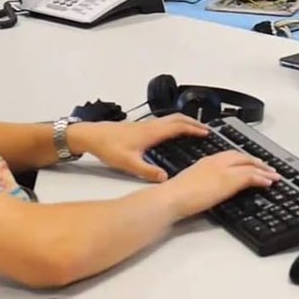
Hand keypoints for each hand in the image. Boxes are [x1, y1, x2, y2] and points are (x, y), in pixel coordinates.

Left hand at [69, 114, 208, 181]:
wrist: (91, 135)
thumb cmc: (108, 147)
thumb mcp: (128, 163)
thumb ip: (147, 172)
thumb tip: (165, 179)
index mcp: (151, 132)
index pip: (178, 127)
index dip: (194, 129)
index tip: (206, 133)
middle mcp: (151, 125)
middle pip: (177, 118)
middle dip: (193, 122)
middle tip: (206, 129)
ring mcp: (145, 124)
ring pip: (170, 118)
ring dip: (184, 122)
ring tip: (194, 129)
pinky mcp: (140, 126)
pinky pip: (163, 122)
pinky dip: (174, 124)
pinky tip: (172, 133)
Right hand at [165, 151, 278, 217]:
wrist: (172, 197)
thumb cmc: (174, 195)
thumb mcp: (190, 183)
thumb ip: (202, 182)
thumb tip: (207, 189)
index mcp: (207, 161)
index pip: (231, 156)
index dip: (244, 159)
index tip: (252, 163)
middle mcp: (217, 161)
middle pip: (243, 157)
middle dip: (257, 162)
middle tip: (268, 168)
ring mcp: (224, 170)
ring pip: (250, 166)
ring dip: (264, 171)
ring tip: (274, 176)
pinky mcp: (229, 180)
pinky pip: (251, 176)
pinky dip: (262, 178)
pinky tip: (268, 183)